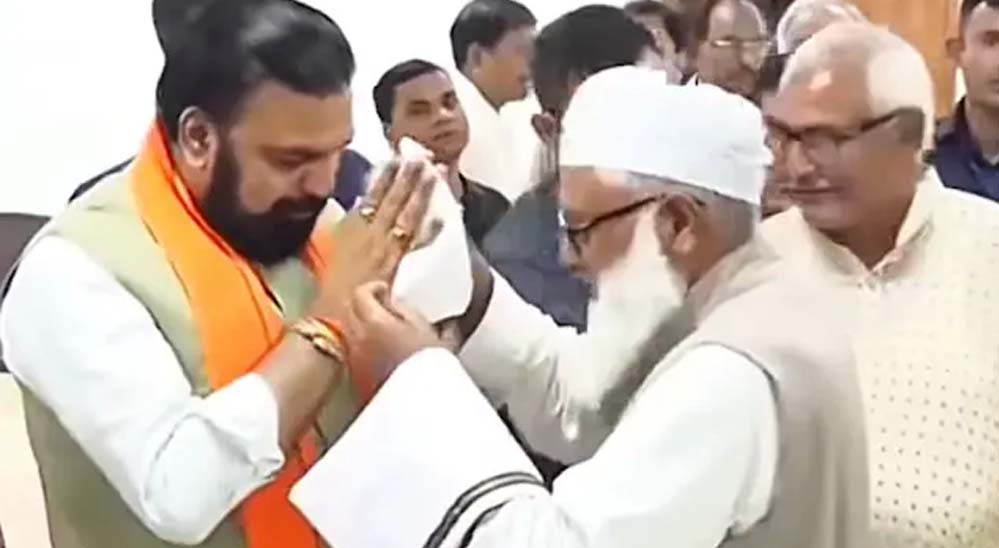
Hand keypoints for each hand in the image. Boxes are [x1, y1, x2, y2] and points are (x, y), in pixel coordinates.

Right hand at [311, 160, 434, 322]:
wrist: (328, 321)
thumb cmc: (327, 292)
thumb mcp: (326, 252)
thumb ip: (341, 230)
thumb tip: (352, 211)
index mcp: (350, 229)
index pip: (370, 197)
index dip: (384, 176)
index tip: (395, 157)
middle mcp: (367, 235)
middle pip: (392, 201)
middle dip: (408, 177)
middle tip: (423, 157)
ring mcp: (381, 250)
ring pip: (405, 216)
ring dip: (420, 194)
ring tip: (434, 174)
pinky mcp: (392, 268)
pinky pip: (413, 246)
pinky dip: (429, 232)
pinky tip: (443, 218)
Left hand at [345, 281, 443, 401]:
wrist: (424, 403)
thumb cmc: (430, 365)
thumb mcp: (426, 327)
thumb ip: (405, 309)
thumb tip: (393, 304)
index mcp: (375, 323)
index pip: (361, 294)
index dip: (374, 288)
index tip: (385, 290)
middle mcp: (358, 339)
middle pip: (350, 310)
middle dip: (365, 304)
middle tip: (384, 306)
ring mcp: (356, 359)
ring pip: (351, 331)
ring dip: (364, 325)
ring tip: (386, 329)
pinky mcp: (358, 376)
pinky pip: (356, 350)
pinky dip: (366, 344)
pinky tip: (384, 350)